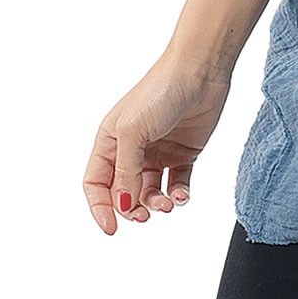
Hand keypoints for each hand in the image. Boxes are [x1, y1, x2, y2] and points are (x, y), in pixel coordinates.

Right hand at [83, 52, 232, 234]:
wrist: (201, 71)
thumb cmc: (160, 90)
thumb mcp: (133, 131)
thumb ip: (126, 170)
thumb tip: (122, 204)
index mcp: (111, 141)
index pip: (96, 183)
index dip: (100, 207)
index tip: (111, 227)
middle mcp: (132, 148)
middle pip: (123, 192)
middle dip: (131, 209)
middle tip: (143, 216)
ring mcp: (158, 151)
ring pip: (150, 192)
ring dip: (156, 203)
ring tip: (168, 203)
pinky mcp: (183, 153)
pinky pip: (176, 183)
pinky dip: (179, 195)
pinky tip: (182, 196)